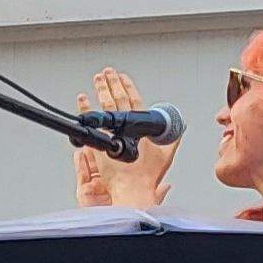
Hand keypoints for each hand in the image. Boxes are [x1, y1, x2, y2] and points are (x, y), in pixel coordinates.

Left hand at [73, 67, 172, 207]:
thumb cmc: (147, 178)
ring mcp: (112, 134)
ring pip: (106, 106)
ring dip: (102, 90)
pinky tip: (82, 99)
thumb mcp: (165, 156)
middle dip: (113, 83)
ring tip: (98, 78)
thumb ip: (173, 139)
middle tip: (108, 72)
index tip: (123, 77)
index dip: (129, 87)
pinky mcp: (100, 142)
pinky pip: (91, 121)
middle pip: (119, 100)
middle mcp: (126, 128)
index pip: (135, 101)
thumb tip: (180, 128)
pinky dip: (86, 108)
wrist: (133, 190)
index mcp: (142, 128)